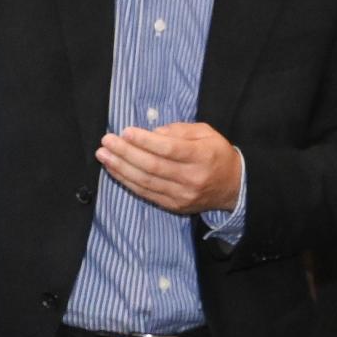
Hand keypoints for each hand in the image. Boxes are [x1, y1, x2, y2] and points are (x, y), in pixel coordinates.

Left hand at [96, 120, 241, 214]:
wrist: (233, 186)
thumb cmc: (216, 154)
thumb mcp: (205, 132)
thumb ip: (179, 130)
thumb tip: (151, 133)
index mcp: (202, 156)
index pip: (169, 149)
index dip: (145, 141)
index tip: (125, 131)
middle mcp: (192, 178)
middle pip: (153, 166)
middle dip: (126, 153)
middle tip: (107, 141)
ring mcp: (182, 195)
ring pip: (146, 182)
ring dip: (121, 168)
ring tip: (103, 155)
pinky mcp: (174, 206)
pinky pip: (146, 194)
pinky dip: (128, 182)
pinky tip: (115, 170)